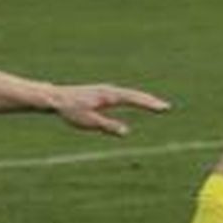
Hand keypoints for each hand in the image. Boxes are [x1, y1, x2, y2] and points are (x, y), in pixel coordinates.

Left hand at [51, 84, 169, 136]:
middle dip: (150, 101)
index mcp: (108, 96)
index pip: (133, 99)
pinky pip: (123, 95)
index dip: (149, 104)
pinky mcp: (103, 92)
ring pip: (130, 93)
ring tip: (156, 106)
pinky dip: (134, 98)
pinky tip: (137, 102)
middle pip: (135, 95)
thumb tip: (126, 131)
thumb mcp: (89, 122)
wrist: (56, 98)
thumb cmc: (71, 111)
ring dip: (144, 99)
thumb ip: (108, 126)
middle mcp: (110, 90)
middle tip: (166, 108)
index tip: (162, 108)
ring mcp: (106, 90)